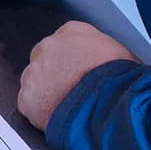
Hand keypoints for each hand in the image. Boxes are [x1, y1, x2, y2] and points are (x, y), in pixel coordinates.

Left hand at [17, 20, 136, 130]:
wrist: (110, 105)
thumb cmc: (123, 81)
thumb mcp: (123, 54)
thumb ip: (104, 53)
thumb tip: (108, 64)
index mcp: (72, 31)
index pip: (66, 42)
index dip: (74, 60)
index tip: (80, 72)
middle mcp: (48, 47)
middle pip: (46, 59)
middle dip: (56, 74)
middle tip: (73, 91)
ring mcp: (34, 72)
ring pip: (35, 82)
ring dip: (47, 93)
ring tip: (68, 108)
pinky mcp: (27, 98)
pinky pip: (30, 105)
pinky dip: (41, 113)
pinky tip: (59, 118)